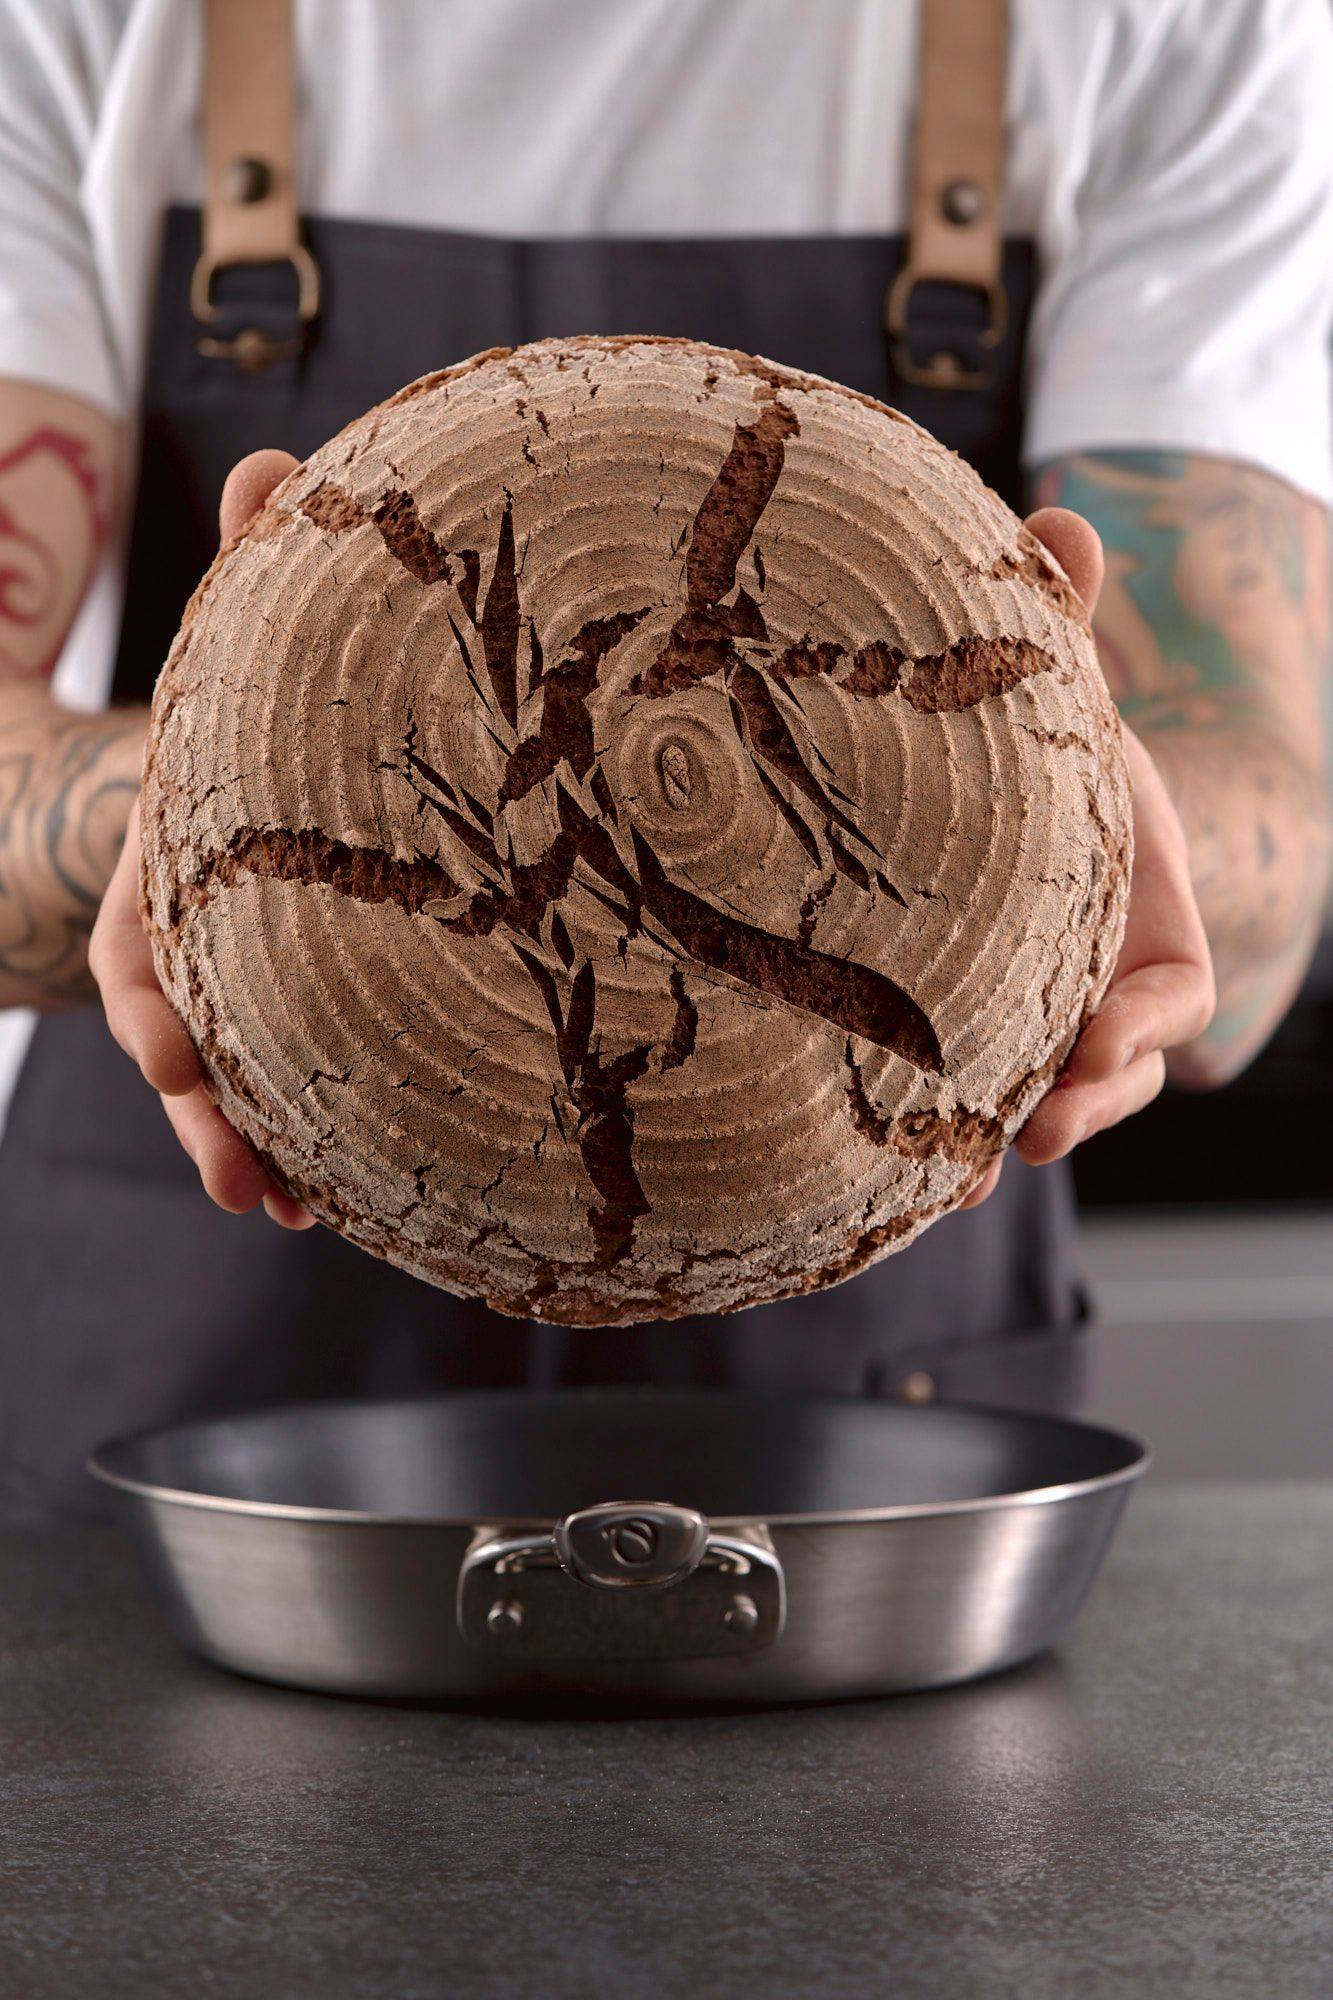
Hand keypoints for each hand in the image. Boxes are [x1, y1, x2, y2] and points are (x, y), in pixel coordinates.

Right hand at [89, 450, 314, 1228]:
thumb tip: (275, 467)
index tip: (174, 1066)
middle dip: (208, 1113)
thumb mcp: (262, 632)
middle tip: (250, 1185)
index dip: (160, 1007)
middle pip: (185, 1034)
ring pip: (241, 1069)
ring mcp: (252, 965)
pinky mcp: (310, 989)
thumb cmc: (266, 695)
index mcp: (184, 849)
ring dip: (262, 1145)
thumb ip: (262, 560)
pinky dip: (319, 1129)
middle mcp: (207, 922)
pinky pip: (303, 1069)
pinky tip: (351, 1189)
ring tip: (300, 1212)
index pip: (150, 938)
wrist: (268, 747)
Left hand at [960, 507, 1215, 1208]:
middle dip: (1080, 1107)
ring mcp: (1026, 1021)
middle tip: (1031, 1132)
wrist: (988, 791)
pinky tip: (874, 1172)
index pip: (1172, 991)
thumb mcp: (1051, 685)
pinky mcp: (959, 1034)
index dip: (1146, 1020)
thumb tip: (1054, 519)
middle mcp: (1090, 987)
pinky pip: (952, 1097)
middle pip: (1109, 1074)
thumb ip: (1059, 617)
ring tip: (949, 1182)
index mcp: (1140, 920)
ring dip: (993, 1142)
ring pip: (1029, 1102)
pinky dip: (925, 1136)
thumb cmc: (1036, 737)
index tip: (1103, 1032)